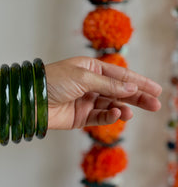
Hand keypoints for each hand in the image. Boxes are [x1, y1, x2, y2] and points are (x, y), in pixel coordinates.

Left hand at [45, 56, 161, 128]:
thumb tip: (132, 87)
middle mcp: (89, 84)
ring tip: (132, 112)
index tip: (156, 89)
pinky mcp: (80, 117)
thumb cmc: (53, 81)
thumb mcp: (83, 77)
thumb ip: (108, 84)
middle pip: (119, 91)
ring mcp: (86, 101)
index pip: (119, 75)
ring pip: (111, 105)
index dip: (138, 82)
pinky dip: (109, 117)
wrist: (31, 100)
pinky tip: (116, 114)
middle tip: (155, 104)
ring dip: (123, 108)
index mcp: (90, 69)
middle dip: (137, 97)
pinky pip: (100, 117)